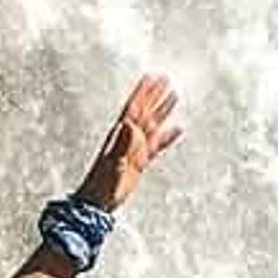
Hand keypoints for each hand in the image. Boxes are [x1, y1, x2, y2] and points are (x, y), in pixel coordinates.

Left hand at [72, 71, 183, 218]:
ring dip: (163, 110)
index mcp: (121, 134)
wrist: (98, 201)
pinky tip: (178, 128)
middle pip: (145, 111)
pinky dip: (168, 136)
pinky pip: (157, 145)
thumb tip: (129, 123)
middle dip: (154, 94)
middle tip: (165, 78)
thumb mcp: (114, 162)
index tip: (151, 76)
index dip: (143, 92)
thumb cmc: (102, 183)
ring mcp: (135, 149)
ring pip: (153, 125)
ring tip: (174, 95)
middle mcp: (128, 138)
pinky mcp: (140, 162)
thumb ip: (122, 143)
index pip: (134, 108)